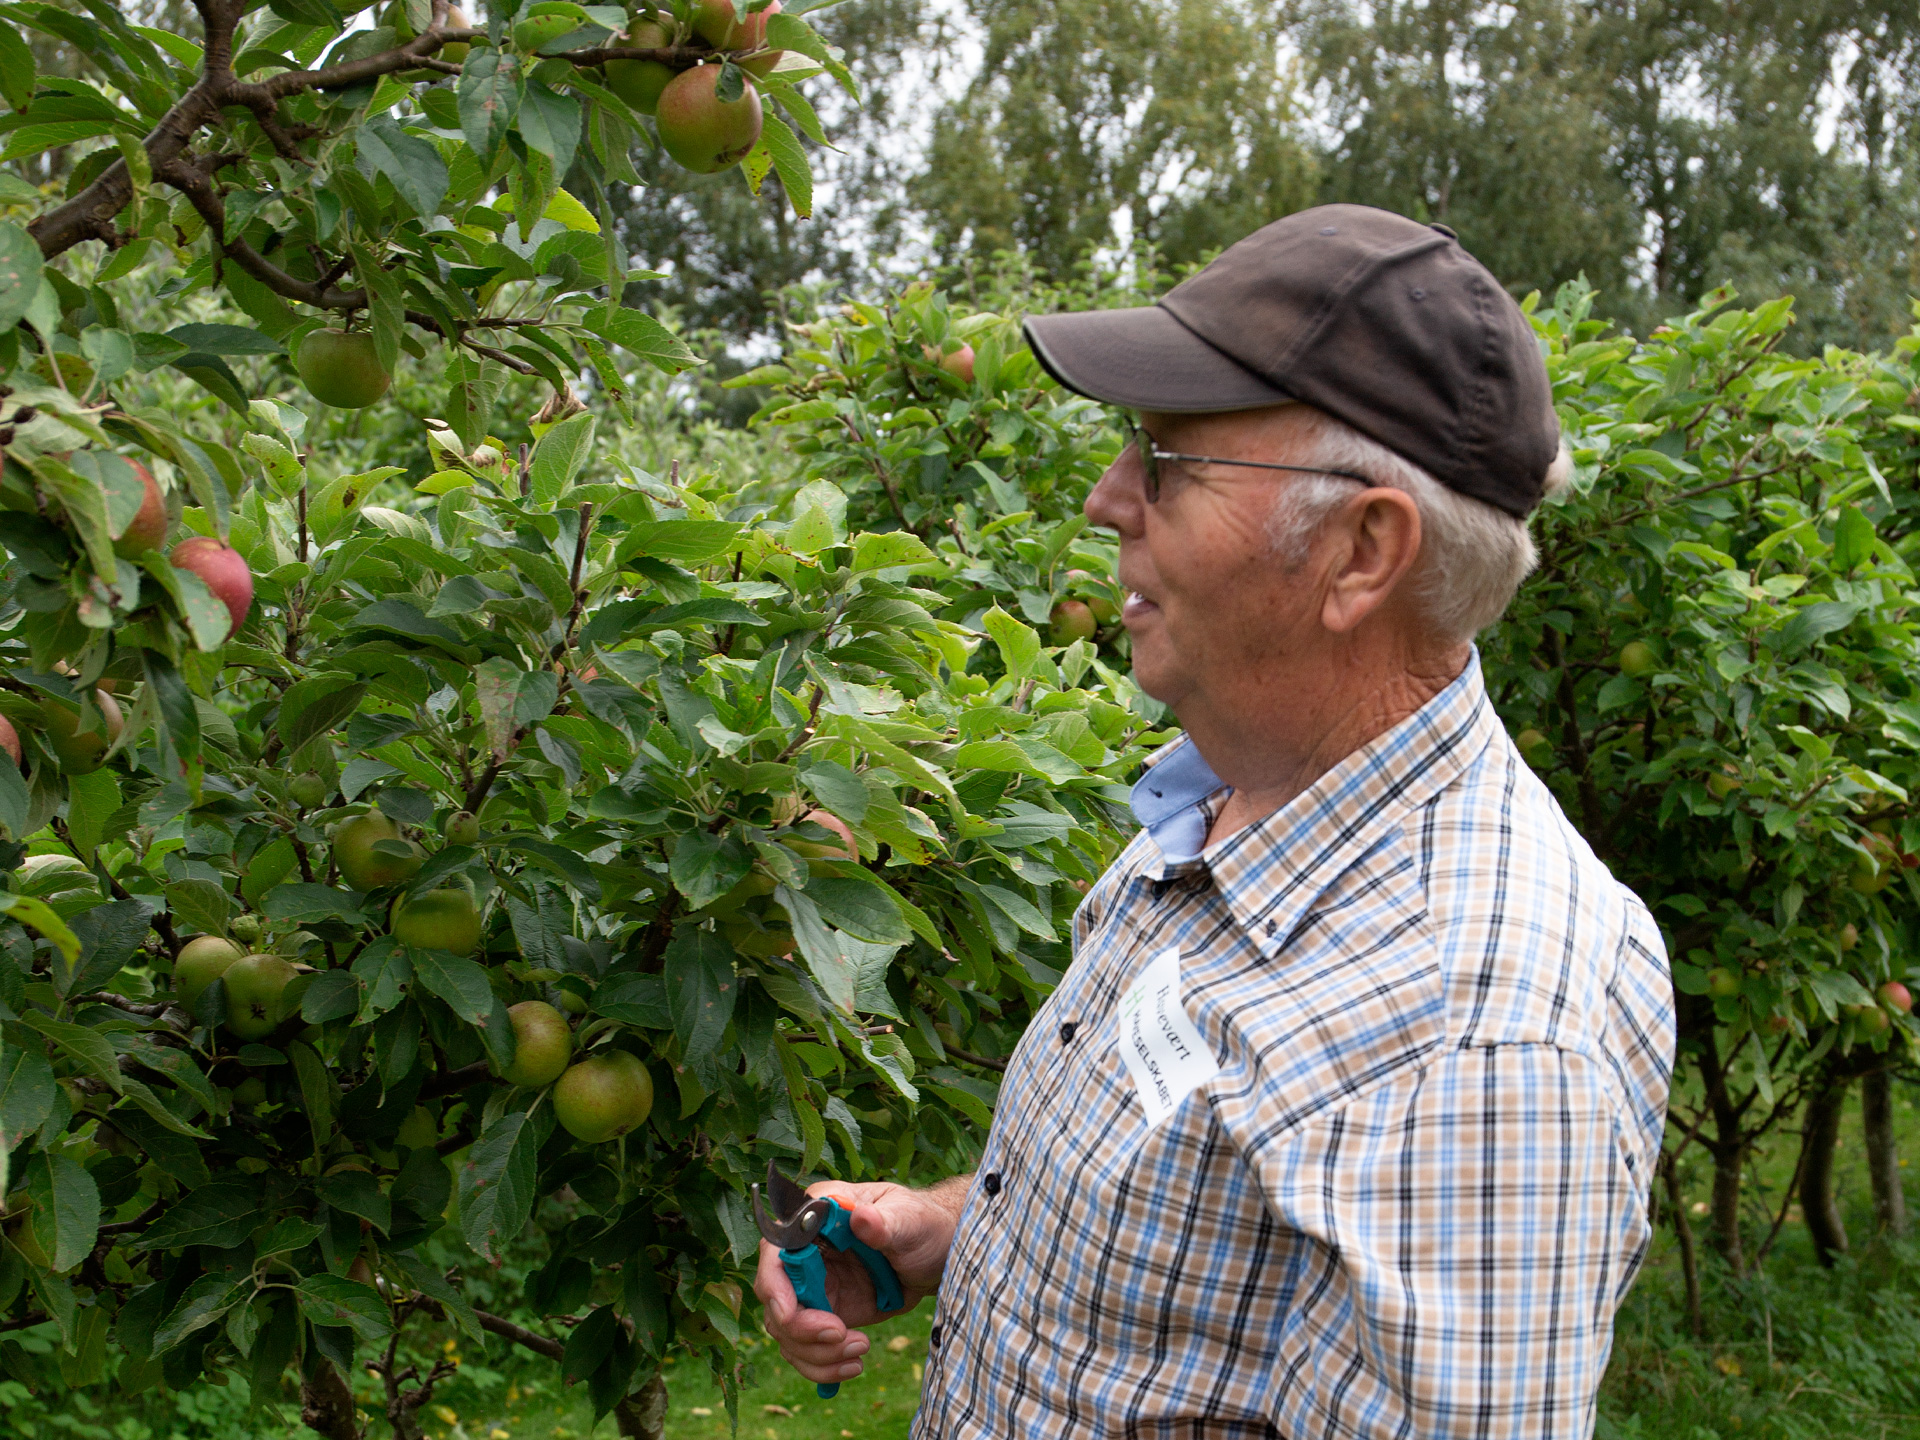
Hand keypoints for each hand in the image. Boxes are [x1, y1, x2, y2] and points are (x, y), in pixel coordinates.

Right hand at [753, 1176, 966, 1386]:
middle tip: (841, 1335)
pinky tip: (853, 1365)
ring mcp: (814, 1287)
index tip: (790, 1314)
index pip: (776, 1251)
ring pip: (788, 1332)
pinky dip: (824, 1365)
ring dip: (817, 1352)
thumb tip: (861, 1218)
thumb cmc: (921, 1224)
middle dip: (801, 1328)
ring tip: (859, 1350)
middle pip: (776, 1300)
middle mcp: (805, 1254)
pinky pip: (807, 1348)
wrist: (938, 1255)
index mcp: (816, 1218)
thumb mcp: (909, 1220)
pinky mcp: (826, 1315)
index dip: (774, 1284)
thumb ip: (885, 1222)